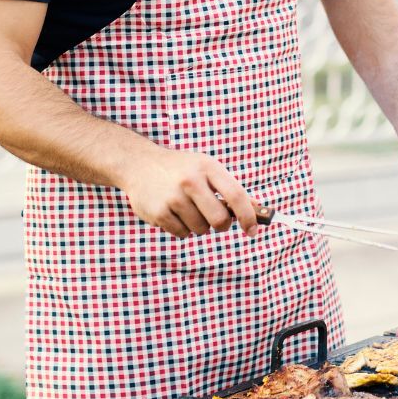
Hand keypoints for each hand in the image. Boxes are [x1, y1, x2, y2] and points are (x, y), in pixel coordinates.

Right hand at [119, 147, 258, 238]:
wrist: (140, 164)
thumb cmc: (183, 169)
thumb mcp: (207, 169)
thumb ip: (230, 189)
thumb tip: (257, 210)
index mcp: (209, 167)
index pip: (236, 195)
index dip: (249, 216)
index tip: (253, 230)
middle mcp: (191, 181)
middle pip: (219, 219)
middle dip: (222, 225)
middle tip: (218, 221)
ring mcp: (173, 197)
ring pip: (200, 229)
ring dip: (199, 226)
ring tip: (188, 209)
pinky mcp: (158, 212)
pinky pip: (182, 234)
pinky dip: (183, 229)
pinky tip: (174, 213)